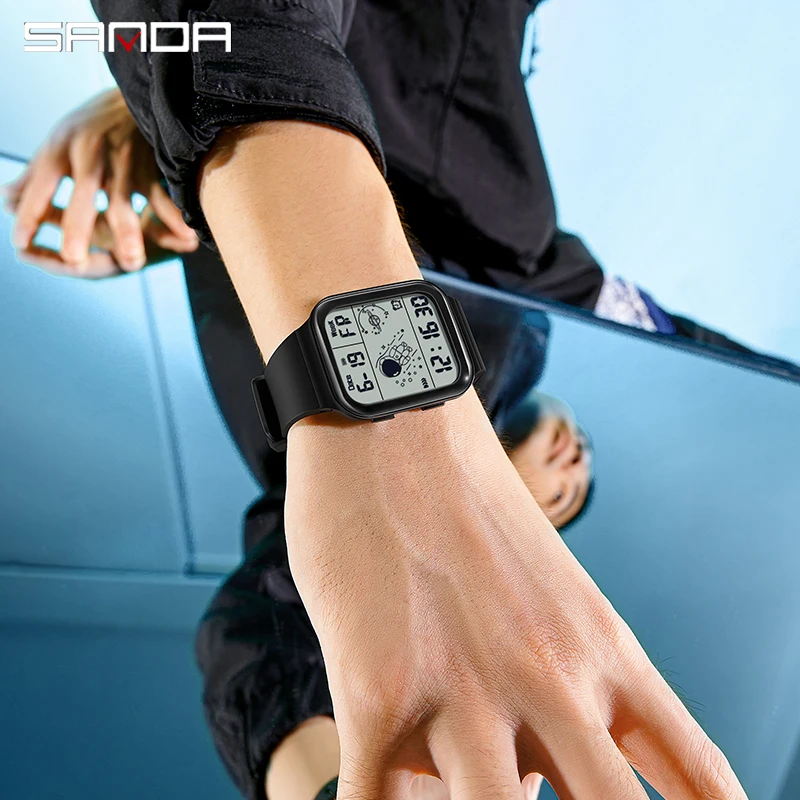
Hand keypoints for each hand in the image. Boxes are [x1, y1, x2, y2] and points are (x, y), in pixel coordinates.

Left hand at [0, 88, 197, 277]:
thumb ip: (33, 176)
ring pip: (125, 201)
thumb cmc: (90, 125)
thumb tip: (6, 202)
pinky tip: (185, 239)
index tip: (20, 244)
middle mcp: (90, 153)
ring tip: (131, 263)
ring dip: (128, 233)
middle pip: (83, 194)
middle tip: (73, 260)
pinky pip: (162, 196)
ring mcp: (123, 161)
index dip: (31, 214)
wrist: (134, 92)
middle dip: (78, 227)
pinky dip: (173, 217)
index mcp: (60, 147)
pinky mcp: (150, 165)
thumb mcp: (56, 142)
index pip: (41, 185)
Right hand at [284, 393, 747, 799]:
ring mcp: (463, 692)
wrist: (390, 419)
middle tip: (541, 799)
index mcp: (602, 650)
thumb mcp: (546, 584)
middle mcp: (548, 681)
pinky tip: (367, 796)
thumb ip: (553, 686)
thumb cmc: (461, 499)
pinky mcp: (374, 692)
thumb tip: (530, 781)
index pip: (698, 778)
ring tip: (444, 784)